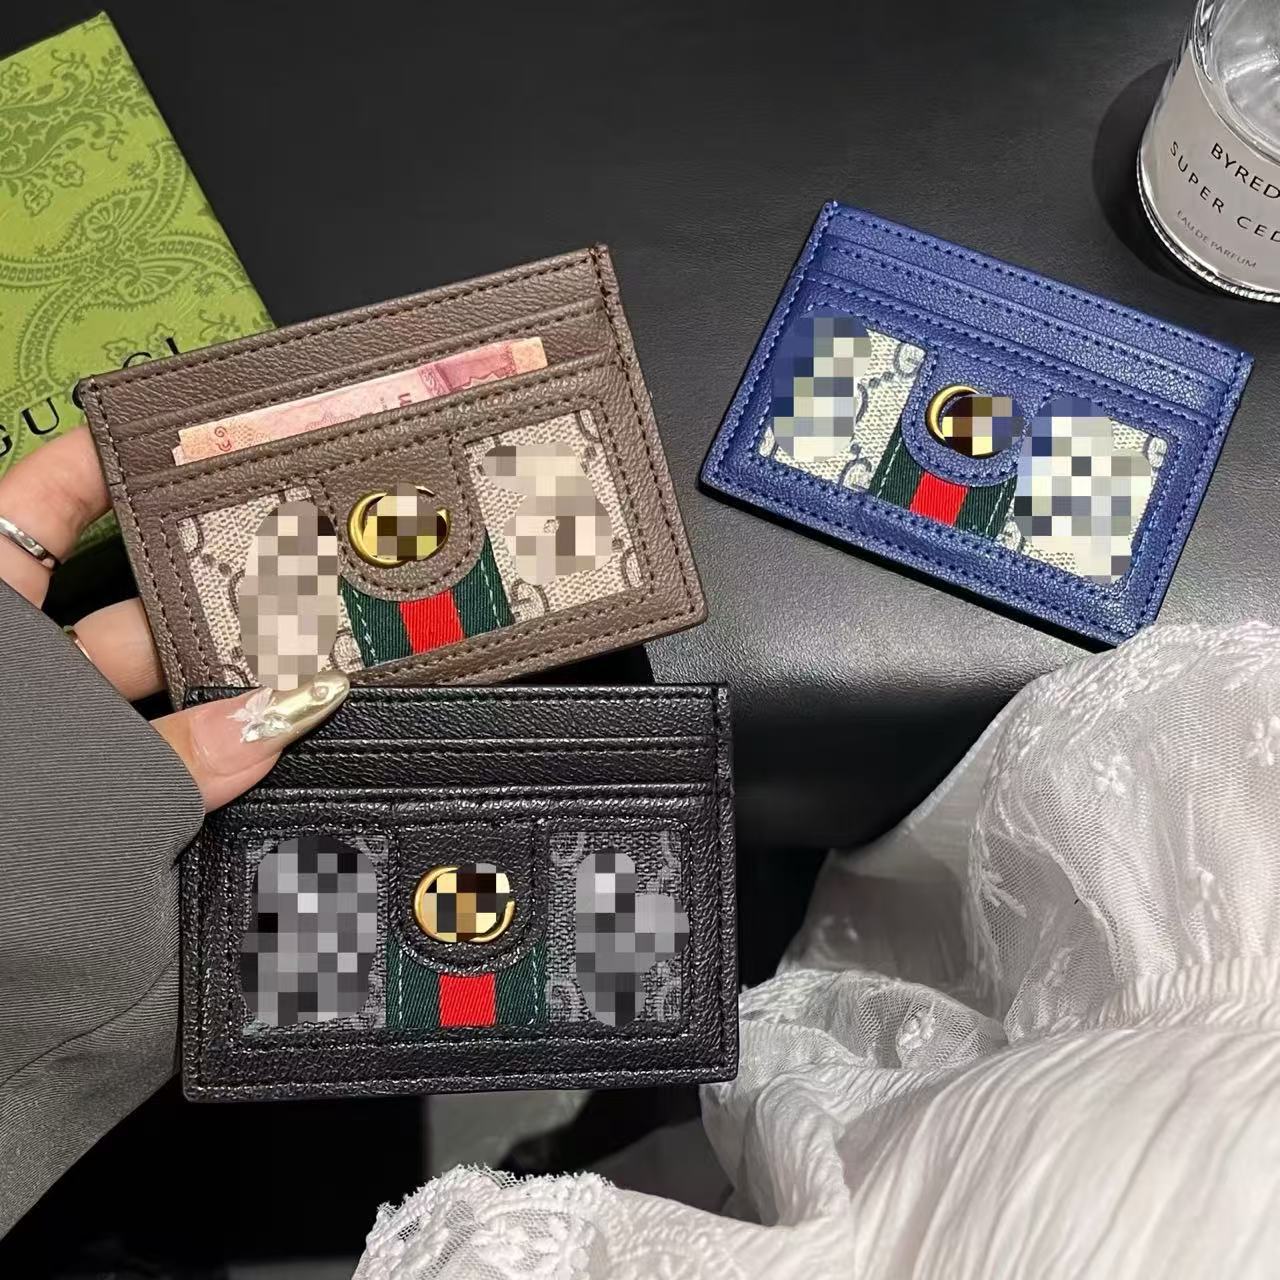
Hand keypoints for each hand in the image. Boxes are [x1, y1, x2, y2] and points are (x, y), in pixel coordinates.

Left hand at [0, 427, 348, 809]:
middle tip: (308, 561)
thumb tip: (290, 709)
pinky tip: (314, 732)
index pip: (30, 521)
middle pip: (130, 615)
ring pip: (172, 699)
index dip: (96, 467)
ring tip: (333, 657)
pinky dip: (248, 753)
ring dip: (248, 684)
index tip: (179, 431)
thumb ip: (176, 756)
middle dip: (216, 594)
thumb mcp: (68, 797)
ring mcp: (79, 760)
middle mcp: (32, 698)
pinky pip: (198, 769)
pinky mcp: (122, 817)